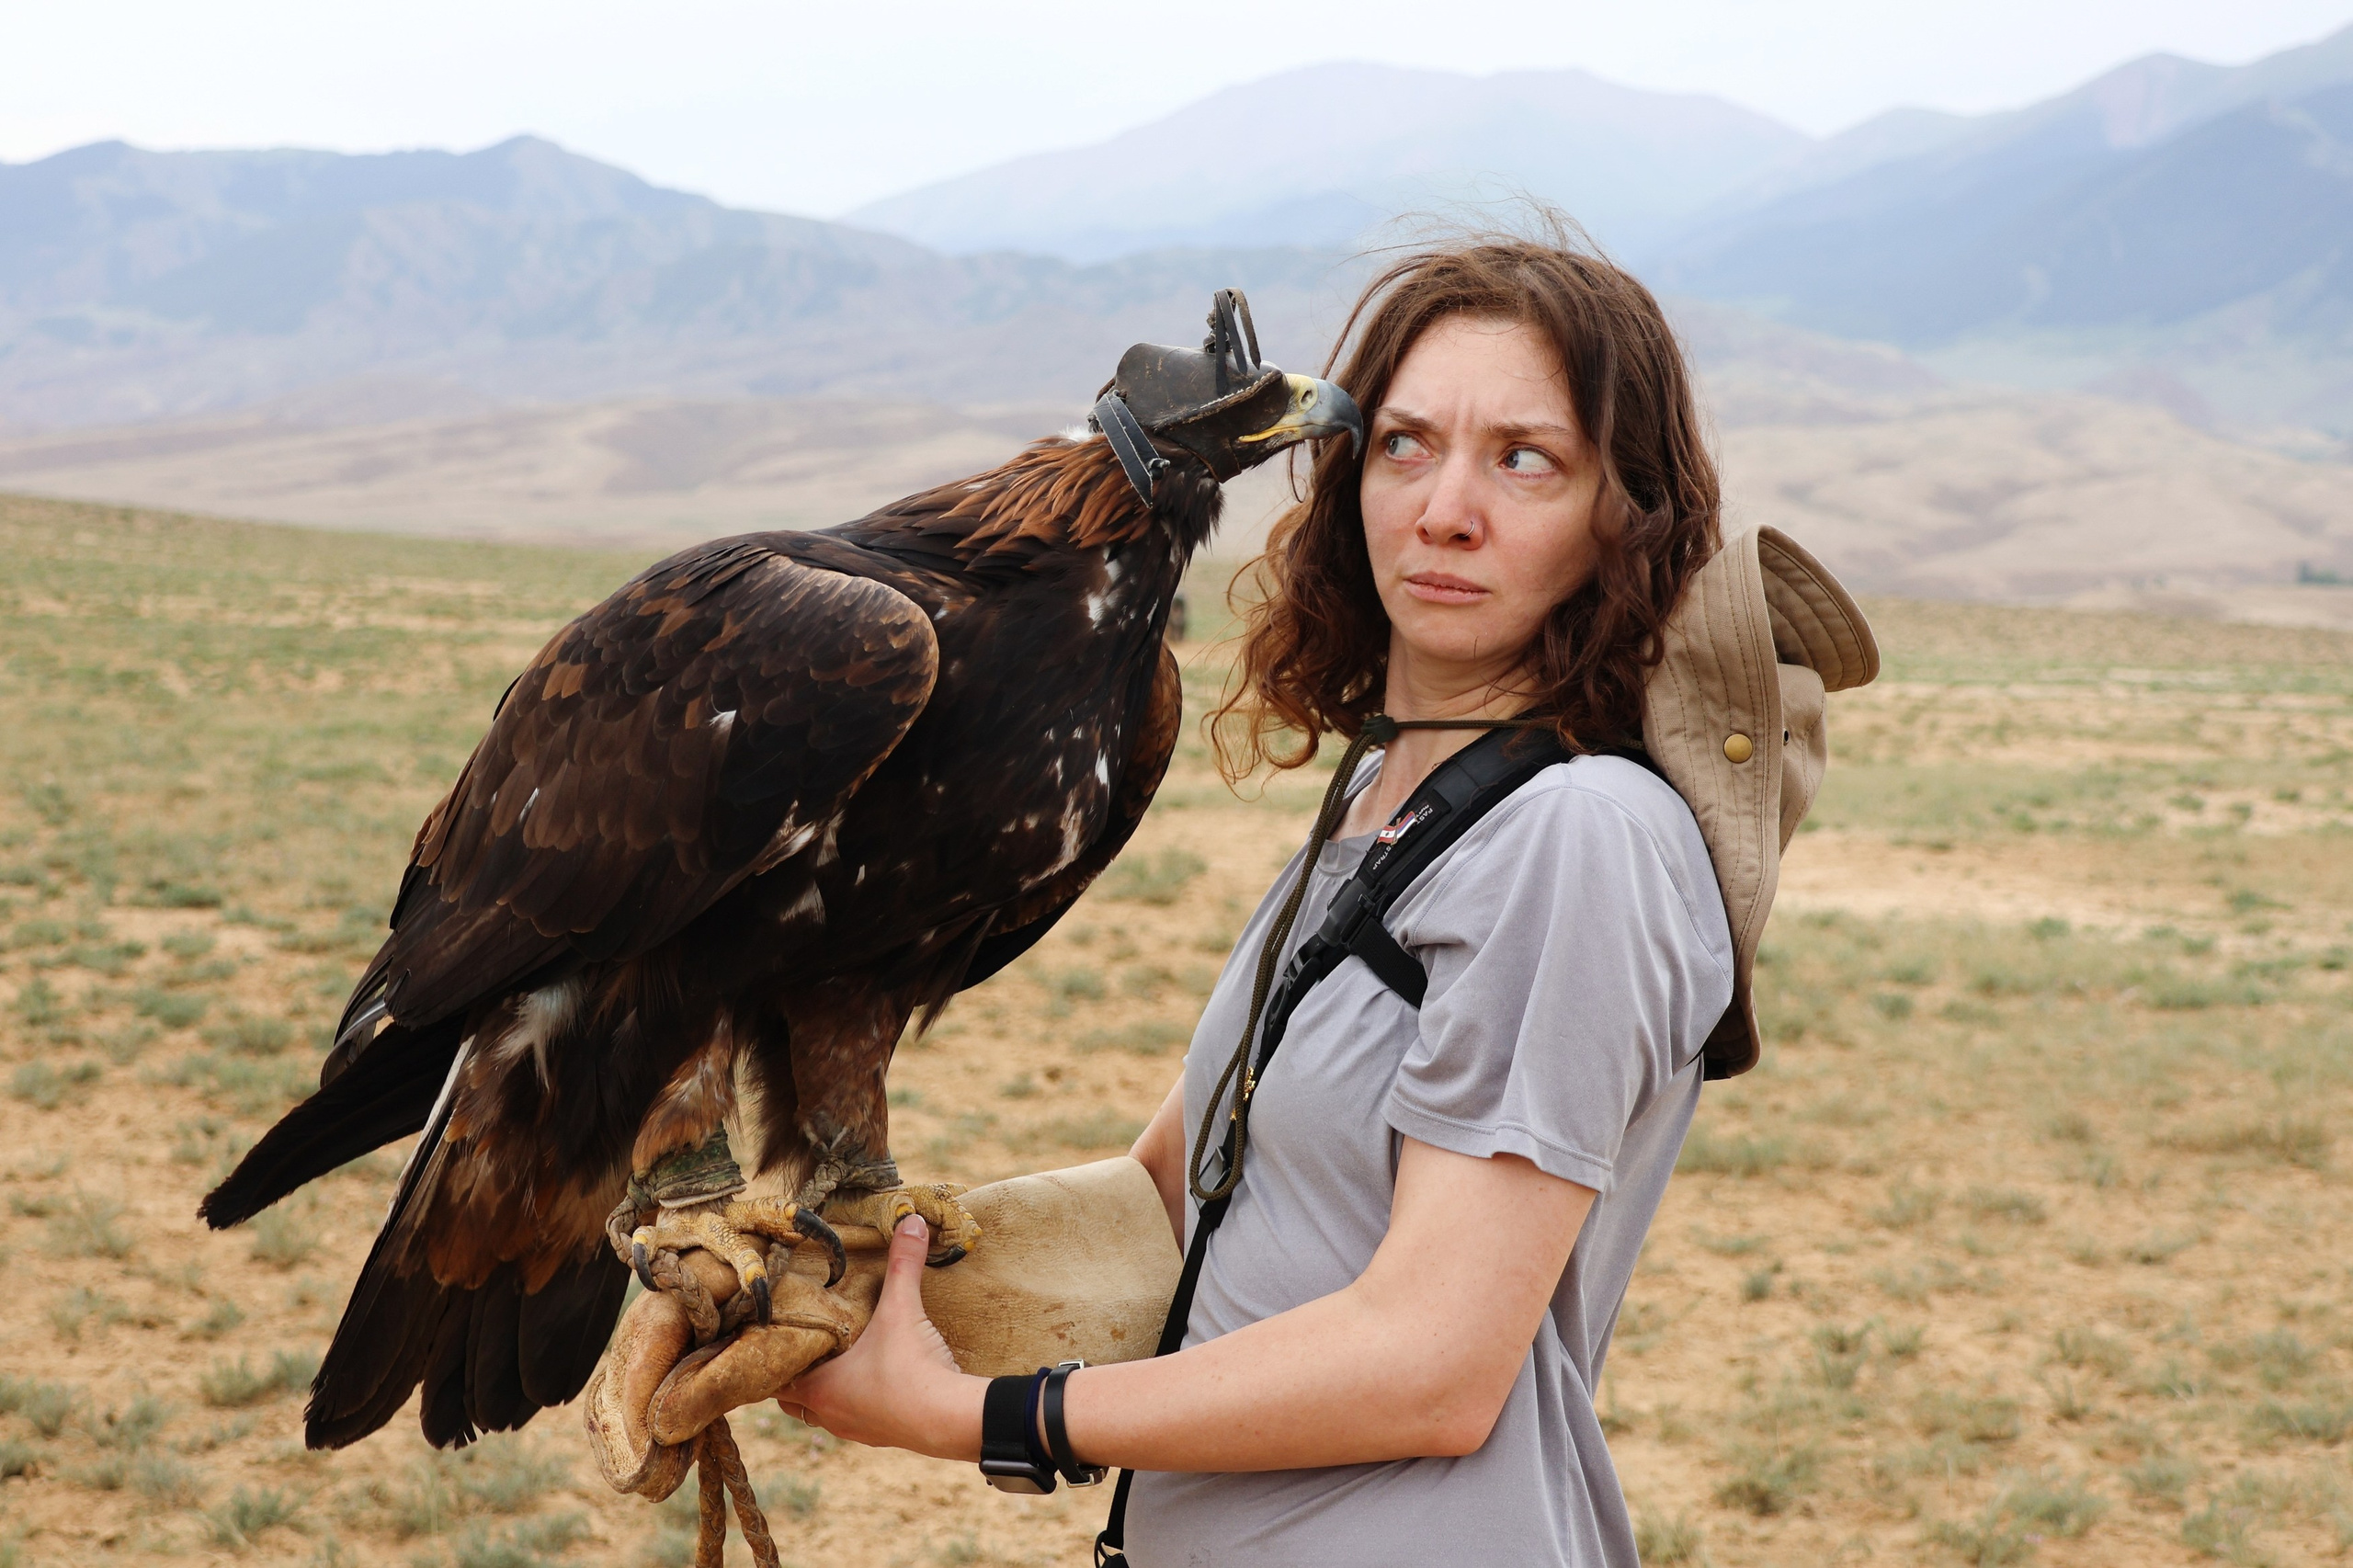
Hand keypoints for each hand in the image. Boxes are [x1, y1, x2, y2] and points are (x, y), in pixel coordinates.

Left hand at [778, 1214, 987, 1460]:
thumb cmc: (910, 1368)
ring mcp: (856, 1430)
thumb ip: (903, 1263)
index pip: (772, 1379)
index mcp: (818, 1388)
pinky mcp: (883, 1436)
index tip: (774, 1337)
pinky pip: (856, 1420)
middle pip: (793, 1400)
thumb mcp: (901, 1309)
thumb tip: (911, 1219)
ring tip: (838, 1361)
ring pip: (824, 1413)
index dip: (771, 1357)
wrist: (948, 1418)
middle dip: (796, 1374)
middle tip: (806, 1344)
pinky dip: (857, 1402)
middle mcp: (829, 1414)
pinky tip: (875, 1381)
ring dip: (827, 1391)